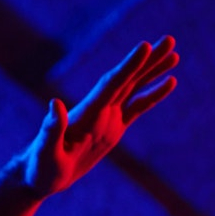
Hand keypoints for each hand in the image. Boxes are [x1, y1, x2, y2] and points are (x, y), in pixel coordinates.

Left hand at [22, 37, 178, 198]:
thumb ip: (51, 128)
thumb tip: (54, 104)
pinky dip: (152, 94)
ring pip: (135, 87)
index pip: (111, 84)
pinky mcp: (113, 128)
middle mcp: (99, 108)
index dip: (128, 66)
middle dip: (149, 60)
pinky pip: (137, 107)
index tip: (146, 47)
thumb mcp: (45, 150)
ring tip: (174, 55)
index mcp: (87, 111)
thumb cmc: (40, 166)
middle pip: (128, 78)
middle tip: (169, 40)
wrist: (40, 175)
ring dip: (153, 71)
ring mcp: (108, 117)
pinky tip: (168, 83)